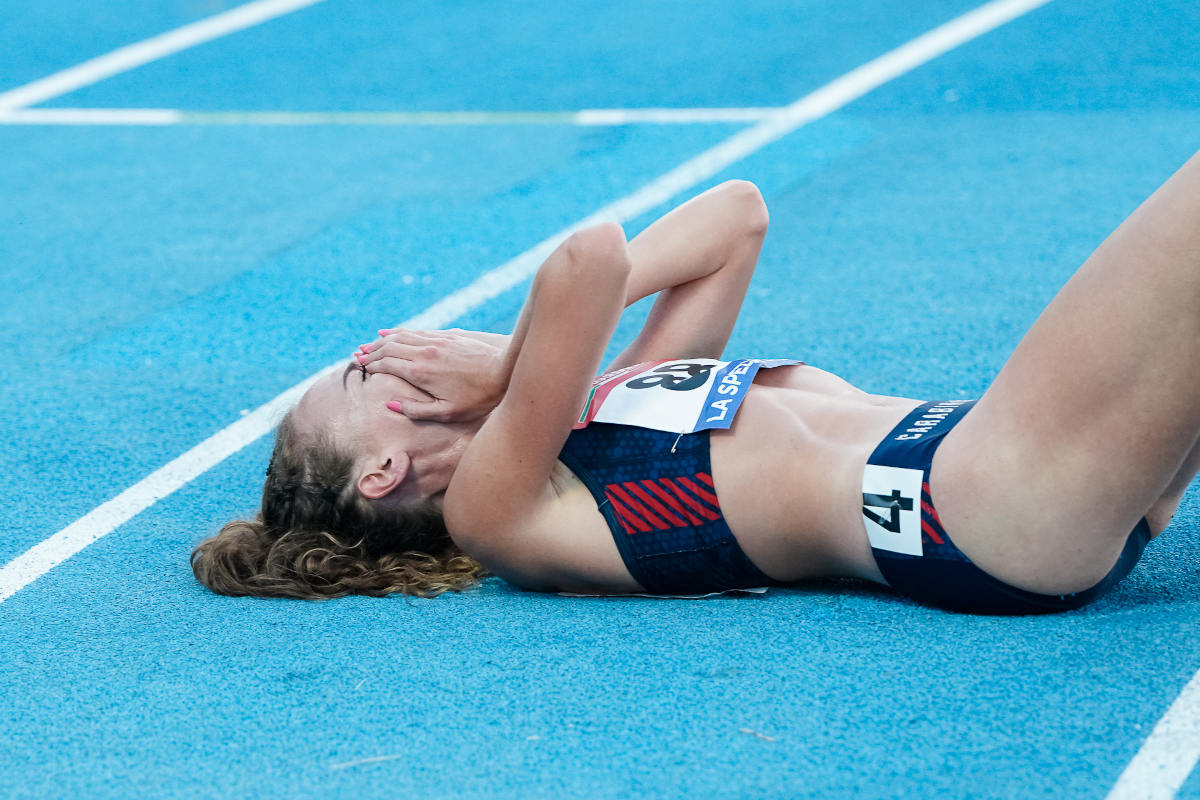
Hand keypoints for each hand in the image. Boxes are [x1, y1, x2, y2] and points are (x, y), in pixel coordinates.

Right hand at [355, 328, 509, 421]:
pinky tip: (390, 332)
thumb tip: (390, 404)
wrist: (505, 371)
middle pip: (389, 347)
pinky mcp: (447, 336)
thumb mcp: (447, 413)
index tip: (360, 366)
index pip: (387, 364)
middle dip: (371, 351)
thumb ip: (417, 410)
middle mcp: (424, 353)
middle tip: (358, 356)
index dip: (371, 365)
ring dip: (381, 340)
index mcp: (421, 372)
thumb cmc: (479, 397)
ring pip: (401, 336)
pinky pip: (415, 331)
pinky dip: (399, 332)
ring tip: (368, 344)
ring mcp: (436, 342)